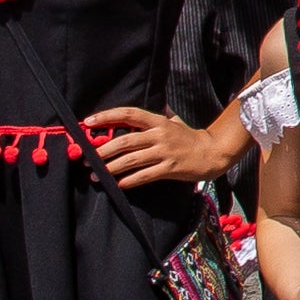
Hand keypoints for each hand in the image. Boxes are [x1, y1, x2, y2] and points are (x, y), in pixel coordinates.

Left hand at [84, 105, 215, 186]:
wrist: (212, 153)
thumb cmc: (189, 138)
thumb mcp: (173, 122)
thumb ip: (154, 119)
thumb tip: (131, 116)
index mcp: (158, 122)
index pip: (129, 114)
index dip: (108, 116)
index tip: (89, 122)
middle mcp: (160, 135)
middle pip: (126, 141)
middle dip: (103, 150)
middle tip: (87, 158)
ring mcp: (165, 152)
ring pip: (132, 160)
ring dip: (111, 168)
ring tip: (96, 173)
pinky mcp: (170, 168)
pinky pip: (145, 175)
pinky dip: (130, 180)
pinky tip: (118, 184)